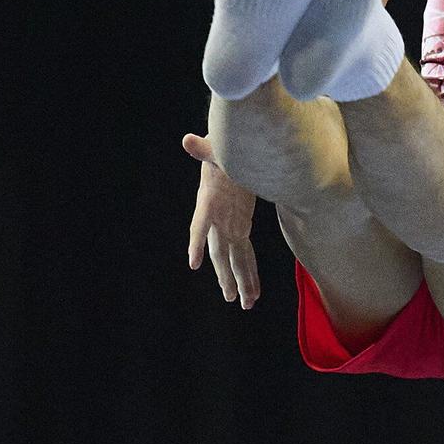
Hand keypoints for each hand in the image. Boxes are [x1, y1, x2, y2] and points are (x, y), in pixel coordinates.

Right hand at [184, 132, 259, 309]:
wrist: (232, 154)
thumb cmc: (222, 151)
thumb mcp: (216, 151)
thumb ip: (204, 149)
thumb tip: (188, 139)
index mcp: (209, 203)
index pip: (200, 226)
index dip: (196, 242)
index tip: (194, 261)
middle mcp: (217, 220)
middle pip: (220, 253)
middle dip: (226, 275)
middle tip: (232, 298)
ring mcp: (229, 225)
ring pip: (234, 259)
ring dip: (241, 280)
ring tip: (246, 304)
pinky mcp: (241, 225)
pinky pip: (246, 252)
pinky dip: (250, 270)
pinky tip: (255, 291)